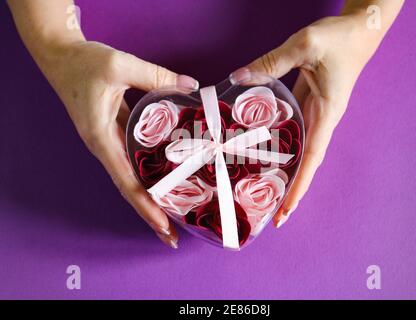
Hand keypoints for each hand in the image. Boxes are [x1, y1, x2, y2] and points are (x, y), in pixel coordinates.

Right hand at [42, 41, 198, 247]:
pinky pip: (134, 160)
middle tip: (173, 236)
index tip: (163, 227)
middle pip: (130, 189)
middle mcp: (105, 147)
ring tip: (174, 215)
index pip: (126, 182)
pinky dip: (149, 174)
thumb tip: (191, 86)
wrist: (61, 57)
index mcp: (101, 139)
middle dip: (150, 214)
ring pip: (133, 177)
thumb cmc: (83, 63)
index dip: (145, 206)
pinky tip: (167, 178)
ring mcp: (109, 143)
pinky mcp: (115, 134)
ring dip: (151, 198)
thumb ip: (156, 76)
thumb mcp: (119, 65)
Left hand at [231, 8, 399, 226]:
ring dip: (284, 172)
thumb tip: (237, 78)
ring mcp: (316, 114)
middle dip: (290, 191)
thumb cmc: (338, 38)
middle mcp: (322, 120)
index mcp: (327, 114)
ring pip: (298, 151)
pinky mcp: (308, 105)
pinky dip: (281, 148)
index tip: (286, 211)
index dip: (299, 187)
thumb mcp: (305, 45)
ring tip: (263, 193)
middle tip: (269, 216)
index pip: (312, 159)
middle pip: (305, 164)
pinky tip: (264, 154)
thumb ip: (271, 62)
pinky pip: (293, 133)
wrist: (358, 30)